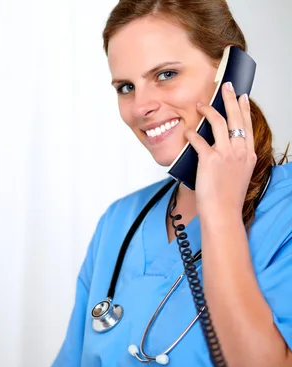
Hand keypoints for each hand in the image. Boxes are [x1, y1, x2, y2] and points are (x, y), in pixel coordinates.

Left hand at [183, 82, 255, 220]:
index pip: (247, 125)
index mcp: (248, 155)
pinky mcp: (209, 160)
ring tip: (200, 104)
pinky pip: (198, 140)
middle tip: (226, 86)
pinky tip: (186, 130)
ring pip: (219, 123)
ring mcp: (225, 155)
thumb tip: (221, 148)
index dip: (244, 109)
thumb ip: (233, 159)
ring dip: (208, 110)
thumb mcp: (238, 175)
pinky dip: (191, 133)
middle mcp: (239, 151)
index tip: (241, 97)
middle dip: (230, 99)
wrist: (223, 213)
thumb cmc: (227, 198)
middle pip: (236, 118)